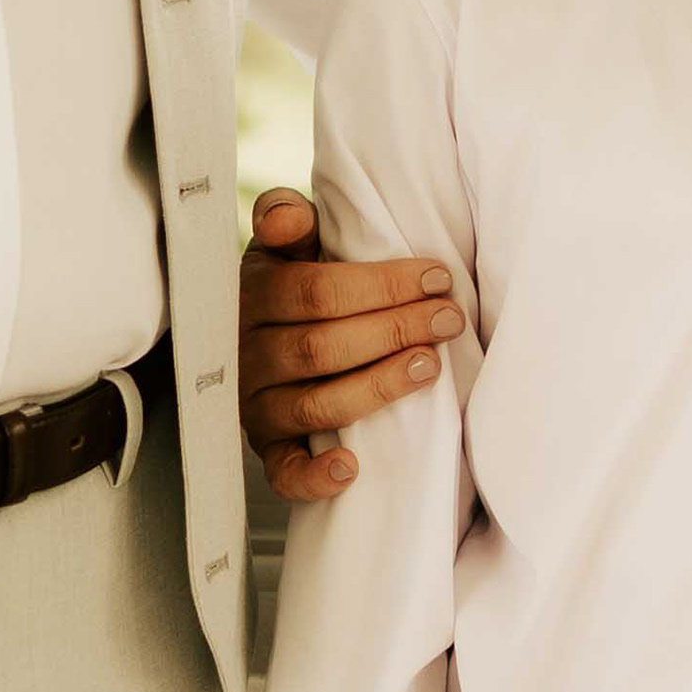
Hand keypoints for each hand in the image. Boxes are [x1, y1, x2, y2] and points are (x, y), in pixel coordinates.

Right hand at [239, 184, 460, 502]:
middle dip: (393, 330)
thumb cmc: (285, 286)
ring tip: (429, 367)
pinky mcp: (267, 449)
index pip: (314, 293)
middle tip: (448, 319)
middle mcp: (248, 355)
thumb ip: (286, 220)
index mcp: (253, 297)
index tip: (436, 277)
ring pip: (314, 405)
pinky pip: (282, 472)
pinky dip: (313, 476)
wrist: (244, 338)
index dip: (380, 286)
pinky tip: (350, 467)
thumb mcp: (282, 248)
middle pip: (321, 347)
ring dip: (377, 387)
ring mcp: (256, 406)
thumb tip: (288, 215)